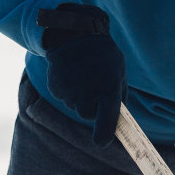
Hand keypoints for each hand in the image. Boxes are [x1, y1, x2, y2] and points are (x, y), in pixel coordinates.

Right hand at [37, 3, 126, 146]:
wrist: (74, 33)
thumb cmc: (103, 55)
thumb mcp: (119, 73)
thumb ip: (118, 96)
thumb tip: (117, 118)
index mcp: (107, 91)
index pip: (106, 122)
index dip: (103, 135)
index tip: (102, 141)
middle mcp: (87, 94)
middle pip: (87, 114)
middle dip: (91, 106)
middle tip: (94, 86)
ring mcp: (69, 92)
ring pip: (75, 105)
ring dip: (79, 96)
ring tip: (83, 75)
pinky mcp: (55, 89)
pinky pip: (64, 97)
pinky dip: (68, 89)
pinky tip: (71, 73)